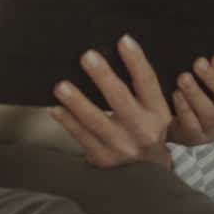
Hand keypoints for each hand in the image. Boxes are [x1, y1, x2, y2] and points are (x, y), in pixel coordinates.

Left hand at [47, 34, 172, 169]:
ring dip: (77, 102)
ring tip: (61, 86)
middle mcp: (142, 130)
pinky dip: (67, 121)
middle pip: (120, 100)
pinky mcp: (103, 159)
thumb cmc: (145, 129)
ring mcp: (122, 147)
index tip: (123, 40)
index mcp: (158, 113)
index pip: (147, 82)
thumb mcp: (153, 110)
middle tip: (87, 57)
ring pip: (96, 121)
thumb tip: (113, 49)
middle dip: (103, 77)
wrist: (146, 172)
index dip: (136, 61)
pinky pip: (81, 137)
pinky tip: (55, 108)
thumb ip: (139, 87)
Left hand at [168, 50, 213, 146]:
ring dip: (196, 93)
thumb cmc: (192, 101)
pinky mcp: (193, 138)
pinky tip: (176, 95)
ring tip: (183, 78)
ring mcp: (210, 129)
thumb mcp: (208, 85)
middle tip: (198, 63)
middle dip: (213, 78)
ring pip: (209, 112)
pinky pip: (191, 124)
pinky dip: (184, 108)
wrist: (170, 126)